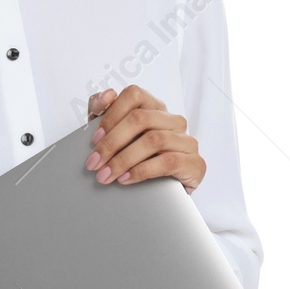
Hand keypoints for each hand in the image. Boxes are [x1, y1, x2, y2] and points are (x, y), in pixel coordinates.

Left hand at [84, 84, 205, 193]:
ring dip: (123, 159)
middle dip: (112, 142)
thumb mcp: (118, 136)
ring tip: (105, 174)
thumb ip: (105, 114)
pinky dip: (141, 171)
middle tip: (94, 162)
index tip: (94, 138)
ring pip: (152, 140)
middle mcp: (174, 120)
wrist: (166, 193)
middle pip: (140, 118)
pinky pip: (167, 161)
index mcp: (156, 108)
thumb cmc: (140, 160)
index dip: (112, 113)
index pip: (134, 95)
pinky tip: (125, 179)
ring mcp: (187, 141)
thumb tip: (103, 97)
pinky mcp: (195, 163)